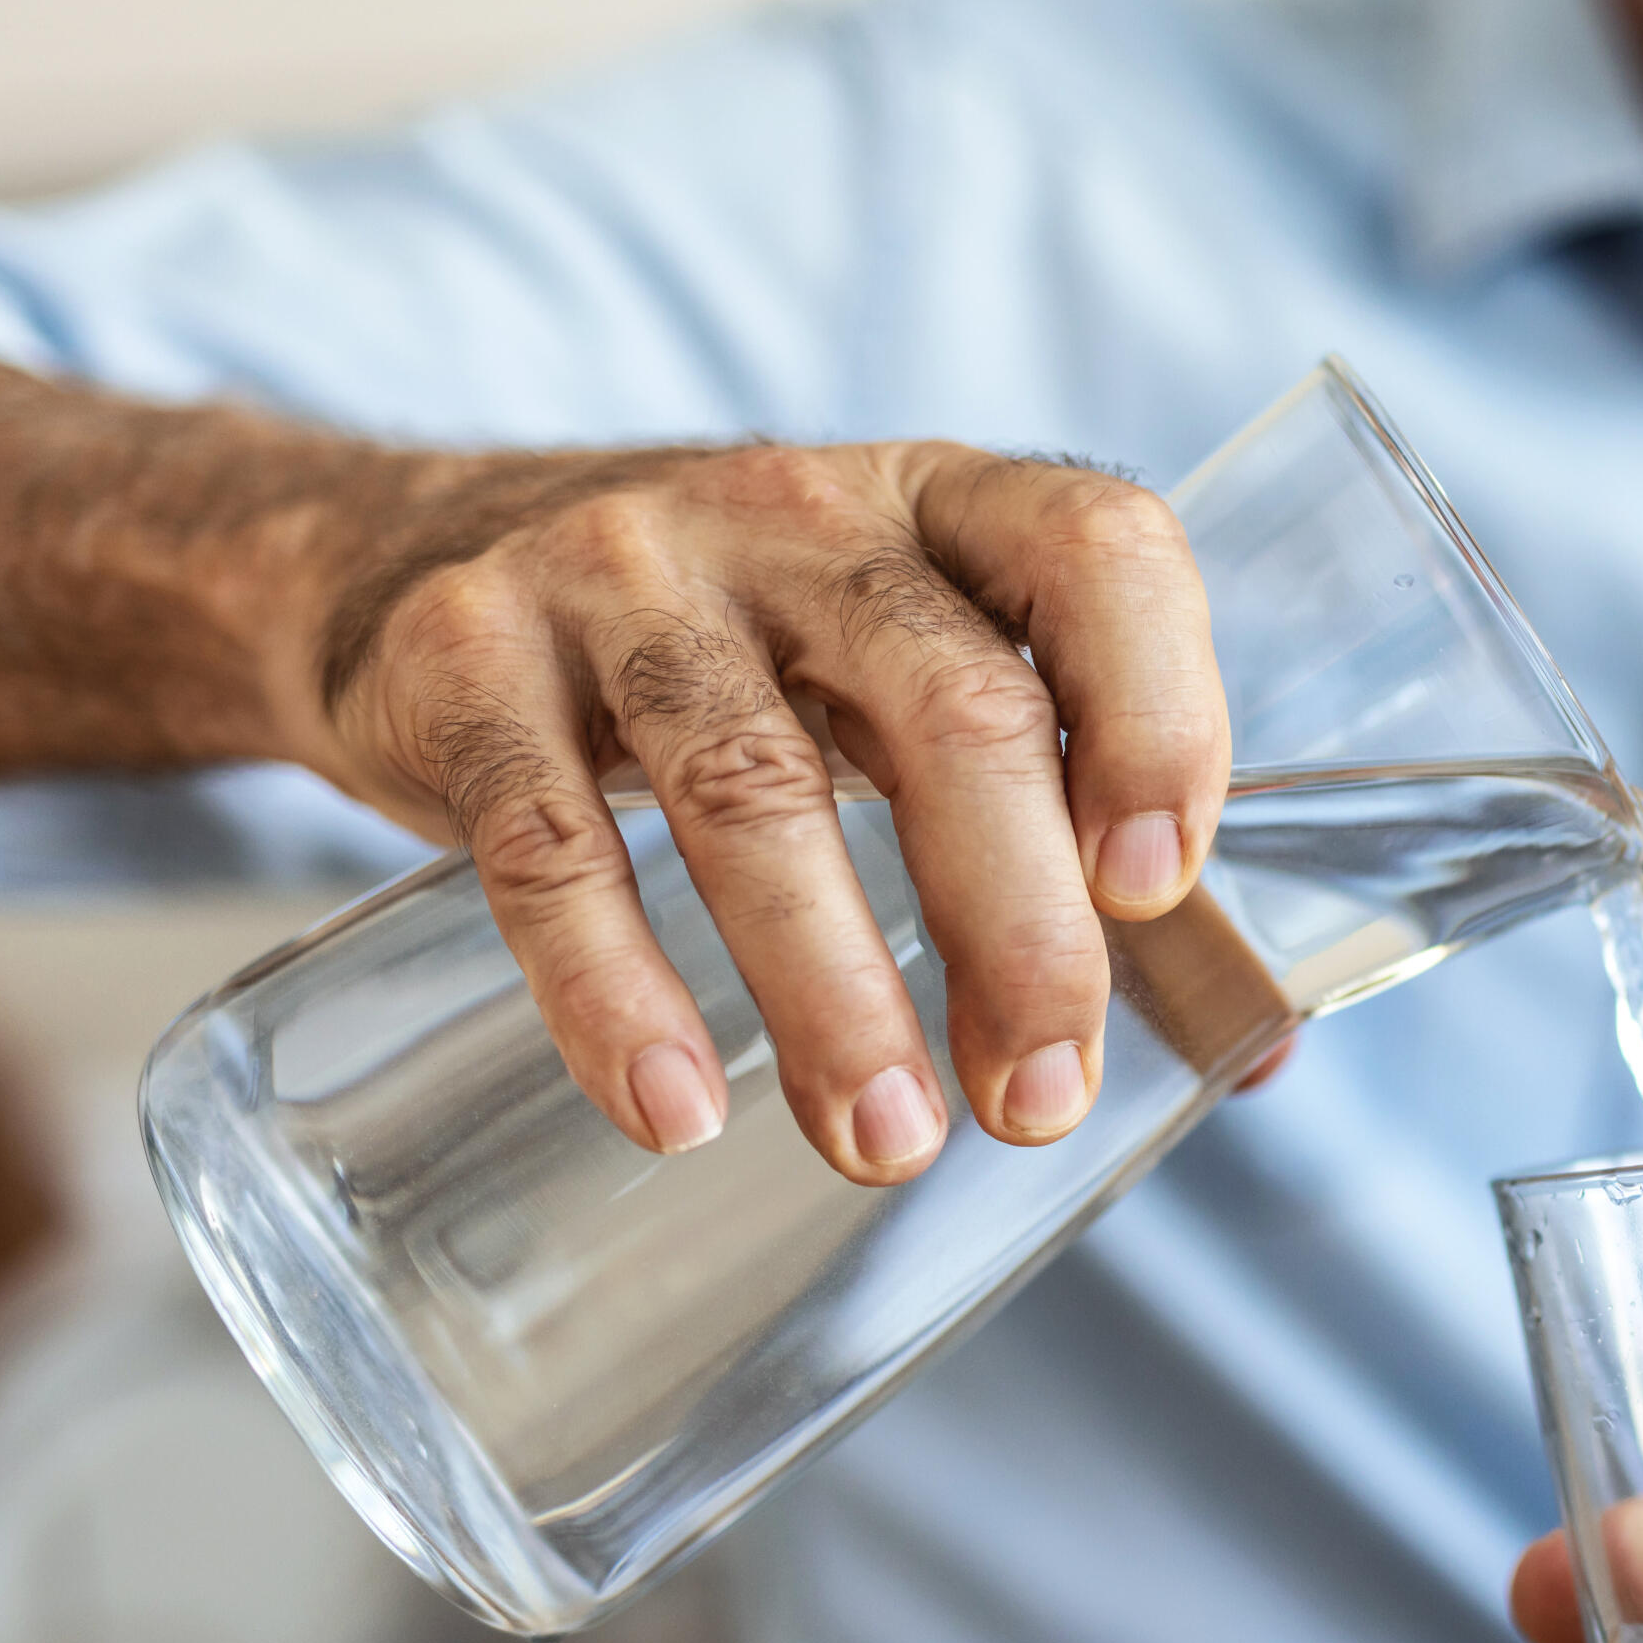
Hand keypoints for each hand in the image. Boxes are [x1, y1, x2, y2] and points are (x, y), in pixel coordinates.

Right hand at [295, 439, 1227, 1181]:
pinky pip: (549, 843)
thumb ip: (1056, 826)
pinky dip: (614, 993)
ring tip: (888, 1140)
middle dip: (1016, 923)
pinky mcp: (464, 660)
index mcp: (940, 501)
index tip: (1158, 890)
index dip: (1158, 709)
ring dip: (832, 989)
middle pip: (947, 702)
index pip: (1096, 549)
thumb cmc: (731, 655)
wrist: (394, 564)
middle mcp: (790, 510)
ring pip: (750, 787)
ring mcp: (617, 570)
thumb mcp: (890, 674)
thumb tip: (1248, 1052)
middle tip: (1040, 1098)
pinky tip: (672, 1113)